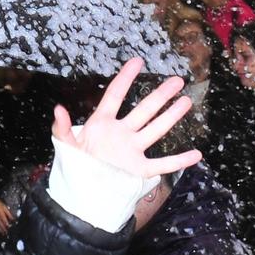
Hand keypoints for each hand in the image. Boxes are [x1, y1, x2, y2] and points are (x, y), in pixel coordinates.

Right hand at [0, 196, 14, 234]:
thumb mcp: (5, 207)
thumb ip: (8, 213)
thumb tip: (13, 218)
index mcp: (0, 211)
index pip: (3, 218)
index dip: (6, 223)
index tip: (8, 227)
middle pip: (0, 222)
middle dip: (3, 228)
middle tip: (6, 233)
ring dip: (0, 229)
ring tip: (3, 233)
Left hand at [52, 58, 202, 178]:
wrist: (81, 192)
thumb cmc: (73, 166)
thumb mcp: (65, 146)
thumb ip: (63, 128)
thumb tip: (58, 109)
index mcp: (102, 124)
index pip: (115, 96)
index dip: (125, 78)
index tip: (137, 62)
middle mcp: (121, 134)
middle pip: (144, 110)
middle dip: (160, 95)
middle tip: (176, 80)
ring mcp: (132, 151)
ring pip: (155, 130)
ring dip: (171, 117)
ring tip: (186, 102)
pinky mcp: (139, 170)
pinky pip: (162, 165)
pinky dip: (179, 161)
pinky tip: (196, 154)